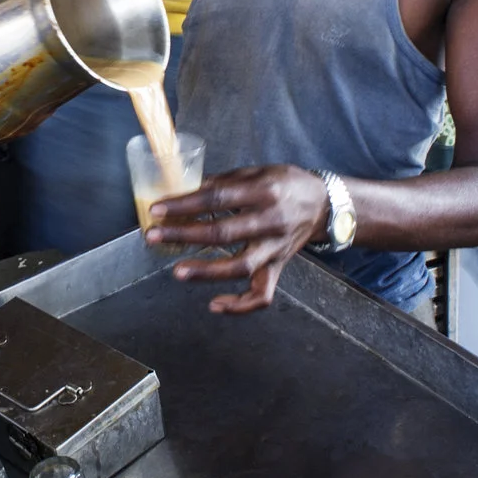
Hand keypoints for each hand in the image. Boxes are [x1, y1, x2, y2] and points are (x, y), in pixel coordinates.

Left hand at [146, 163, 331, 314]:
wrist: (323, 204)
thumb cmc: (285, 184)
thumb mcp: (256, 171)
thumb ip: (222, 181)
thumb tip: (183, 188)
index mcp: (263, 192)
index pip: (217, 199)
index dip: (185, 204)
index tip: (157, 209)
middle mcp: (270, 222)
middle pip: (223, 233)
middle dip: (184, 235)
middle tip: (154, 236)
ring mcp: (275, 248)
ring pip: (240, 267)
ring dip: (207, 272)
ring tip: (179, 272)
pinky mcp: (278, 267)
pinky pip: (261, 294)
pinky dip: (240, 306)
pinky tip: (215, 305)